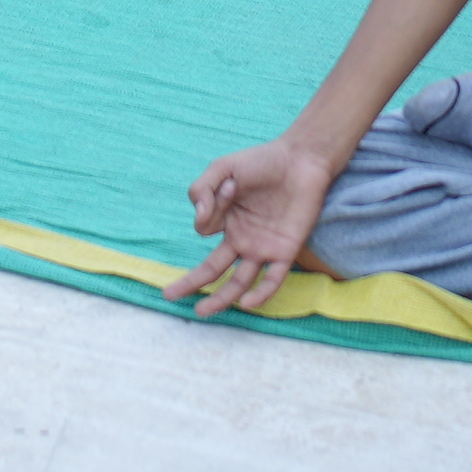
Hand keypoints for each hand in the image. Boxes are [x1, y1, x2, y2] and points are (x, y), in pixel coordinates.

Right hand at [168, 132, 336, 314]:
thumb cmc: (262, 161)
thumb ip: (202, 189)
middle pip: (213, 269)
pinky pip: (273, 279)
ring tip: (202, 311)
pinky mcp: (286, 251)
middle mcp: (242, 239)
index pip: (205, 230)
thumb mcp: (223, 167)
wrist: (302, 160)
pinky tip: (247, 303)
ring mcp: (263, 248)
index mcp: (227, 220)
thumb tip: (199, 221)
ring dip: (221, 298)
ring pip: (239, 281)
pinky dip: (261, 293)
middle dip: (191, 283)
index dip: (211, 210)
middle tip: (169, 295)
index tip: (231, 186)